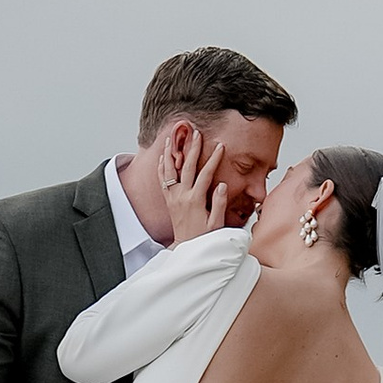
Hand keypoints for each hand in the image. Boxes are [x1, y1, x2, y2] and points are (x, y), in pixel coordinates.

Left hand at [158, 121, 229, 242]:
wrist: (187, 249)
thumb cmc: (204, 238)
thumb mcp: (216, 224)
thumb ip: (218, 203)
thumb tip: (221, 184)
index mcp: (195, 200)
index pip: (206, 174)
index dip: (213, 159)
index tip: (220, 146)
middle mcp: (181, 196)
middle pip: (186, 167)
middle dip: (192, 148)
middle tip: (196, 133)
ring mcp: (173, 198)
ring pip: (169, 171)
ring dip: (170, 153)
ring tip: (171, 137)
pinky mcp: (168, 201)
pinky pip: (162, 181)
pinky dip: (162, 167)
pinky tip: (163, 157)